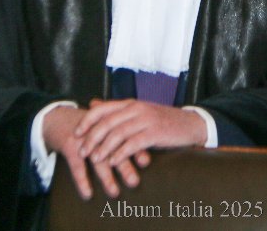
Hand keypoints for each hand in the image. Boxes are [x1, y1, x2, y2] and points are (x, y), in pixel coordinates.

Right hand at [42, 105, 142, 199]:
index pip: (126, 137)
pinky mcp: (69, 145)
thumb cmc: (85, 127)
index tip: (146, 162)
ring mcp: (84, 139)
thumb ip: (120, 137)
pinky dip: (82, 181)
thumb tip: (145, 153)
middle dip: (125, 166)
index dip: (136, 148)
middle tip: (134, 182)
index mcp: (108, 126)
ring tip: (114, 192)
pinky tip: (87, 194)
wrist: (56, 117)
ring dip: (106, 177)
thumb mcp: (102, 127)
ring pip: (97, 160)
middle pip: (114, 150)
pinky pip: (76, 166)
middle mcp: (98, 132)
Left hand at [75, 99, 206, 167]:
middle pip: (107, 122)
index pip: (102, 109)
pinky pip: (134, 144)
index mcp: (130, 103)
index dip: (87, 121)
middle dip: (92, 137)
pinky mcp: (155, 133)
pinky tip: (114, 162)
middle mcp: (136, 109)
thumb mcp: (138, 111)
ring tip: (95, 159)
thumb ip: (116, 110)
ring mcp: (146, 120)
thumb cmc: (162, 120)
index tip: (76, 133)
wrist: (190, 124)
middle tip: (82, 151)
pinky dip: (121, 153)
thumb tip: (93, 104)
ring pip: (118, 133)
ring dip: (104, 147)